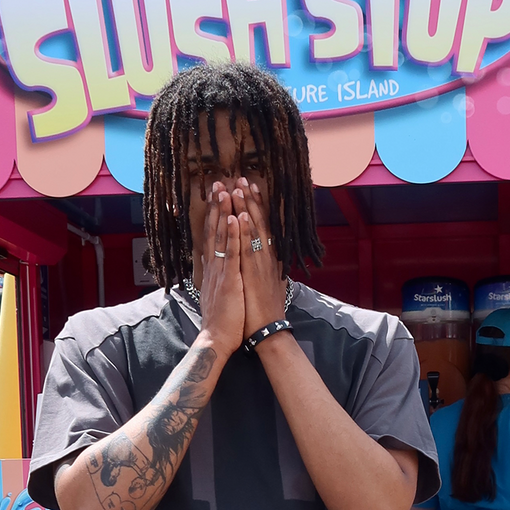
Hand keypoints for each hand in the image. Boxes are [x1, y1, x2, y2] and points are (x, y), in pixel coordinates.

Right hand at [196, 183, 244, 356]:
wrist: (218, 339)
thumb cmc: (223, 321)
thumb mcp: (220, 294)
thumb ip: (221, 278)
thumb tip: (221, 270)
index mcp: (214, 269)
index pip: (213, 237)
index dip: (214, 216)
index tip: (217, 198)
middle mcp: (215, 266)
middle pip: (215, 231)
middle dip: (217, 206)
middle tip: (219, 183)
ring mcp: (222, 272)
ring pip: (222, 237)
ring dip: (224, 213)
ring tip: (226, 190)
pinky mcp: (230, 280)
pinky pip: (232, 254)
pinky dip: (233, 235)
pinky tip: (234, 218)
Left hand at [232, 179, 286, 337]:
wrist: (268, 330)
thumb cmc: (263, 312)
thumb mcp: (265, 285)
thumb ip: (264, 269)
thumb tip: (265, 260)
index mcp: (267, 259)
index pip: (262, 228)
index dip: (256, 208)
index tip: (250, 190)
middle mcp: (266, 258)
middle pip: (259, 223)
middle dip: (250, 200)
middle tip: (243, 179)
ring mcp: (260, 264)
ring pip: (254, 231)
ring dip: (247, 208)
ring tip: (240, 187)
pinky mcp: (254, 274)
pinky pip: (249, 248)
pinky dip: (247, 231)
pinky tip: (244, 215)